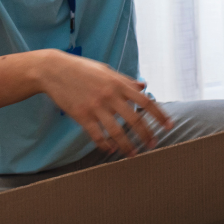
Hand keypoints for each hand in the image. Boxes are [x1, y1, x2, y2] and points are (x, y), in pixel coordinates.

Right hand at [34, 51, 173, 155]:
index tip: (169, 126)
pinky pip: (97, 134)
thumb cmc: (82, 69)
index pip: (146, 102)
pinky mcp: (81, 115)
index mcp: (119, 84)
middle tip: (153, 145)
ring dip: (127, 145)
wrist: (54, 70)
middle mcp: (110, 96)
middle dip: (146, 134)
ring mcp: (95, 106)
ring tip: (134, 154)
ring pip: (117, 131)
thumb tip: (144, 86)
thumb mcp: (107, 70)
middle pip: (134, 119)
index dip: (160, 115)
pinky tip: (111, 150)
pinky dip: (105, 144)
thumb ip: (126, 80)